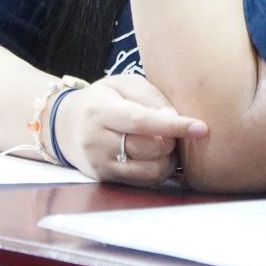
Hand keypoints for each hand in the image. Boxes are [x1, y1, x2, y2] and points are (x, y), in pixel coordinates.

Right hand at [52, 73, 207, 185]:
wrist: (64, 125)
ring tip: (165, 144)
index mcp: (101, 110)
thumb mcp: (123, 84)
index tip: (201, 128)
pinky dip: (159, 169)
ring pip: (150, 170)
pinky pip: (144, 181)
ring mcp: (100, 164)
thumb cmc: (102, 99)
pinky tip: (157, 156)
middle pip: (150, 149)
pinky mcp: (106, 180)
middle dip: (172, 140)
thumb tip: (175, 121)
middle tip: (175, 130)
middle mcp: (97, 140)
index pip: (141, 121)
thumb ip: (151, 98)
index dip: (173, 126)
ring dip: (169, 159)